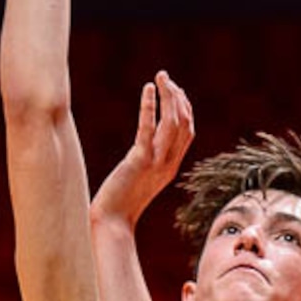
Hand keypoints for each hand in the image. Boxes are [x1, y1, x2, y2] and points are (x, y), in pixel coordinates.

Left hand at [90, 71, 194, 230]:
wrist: (112, 223)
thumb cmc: (119, 204)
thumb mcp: (139, 180)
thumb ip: (145, 163)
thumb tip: (141, 151)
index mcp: (170, 167)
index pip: (188, 131)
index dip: (184, 108)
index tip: (174, 90)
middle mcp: (168, 163)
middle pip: (184, 123)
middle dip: (178, 97)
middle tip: (166, 78)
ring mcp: (156, 163)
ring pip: (173, 123)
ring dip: (169, 96)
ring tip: (161, 77)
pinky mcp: (139, 161)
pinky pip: (148, 129)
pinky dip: (150, 106)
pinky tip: (148, 89)